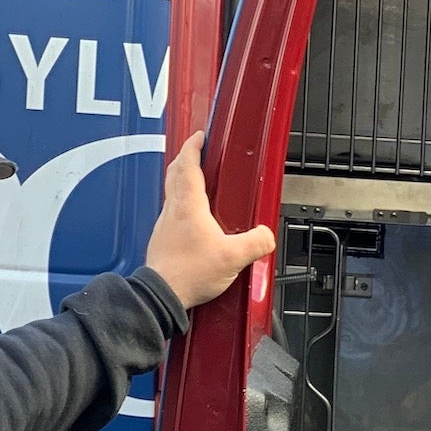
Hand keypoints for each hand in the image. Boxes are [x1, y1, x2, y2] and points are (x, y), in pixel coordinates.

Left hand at [143, 131, 277, 309]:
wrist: (163, 294)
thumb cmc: (189, 272)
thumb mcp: (233, 257)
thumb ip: (256, 243)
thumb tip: (267, 235)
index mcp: (189, 205)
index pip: (188, 165)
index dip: (194, 147)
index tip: (200, 137)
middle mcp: (173, 210)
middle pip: (175, 173)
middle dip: (185, 159)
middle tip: (196, 153)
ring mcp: (165, 224)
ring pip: (172, 193)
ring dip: (182, 181)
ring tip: (198, 183)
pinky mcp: (163, 239)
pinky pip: (173, 214)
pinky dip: (182, 205)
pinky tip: (194, 219)